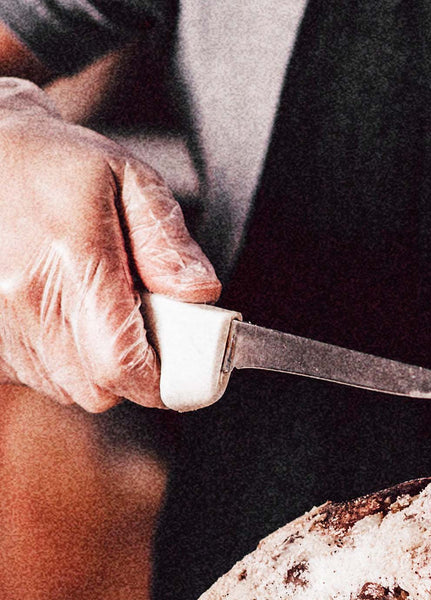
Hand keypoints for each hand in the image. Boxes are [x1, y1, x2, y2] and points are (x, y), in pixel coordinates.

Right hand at [0, 77, 219, 411]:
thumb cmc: (54, 165)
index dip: (161, 381)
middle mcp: (24, 300)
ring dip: (93, 365)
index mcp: (71, 261)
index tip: (178, 366)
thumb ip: (167, 241)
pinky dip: (58, 359)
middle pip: (100, 389)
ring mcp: (0, 325)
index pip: (123, 365)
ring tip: (89, 309)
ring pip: (69, 388)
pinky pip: (38, 378)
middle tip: (134, 325)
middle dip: (130, 370)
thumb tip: (198, 294)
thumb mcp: (128, 178)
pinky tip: (57, 314)